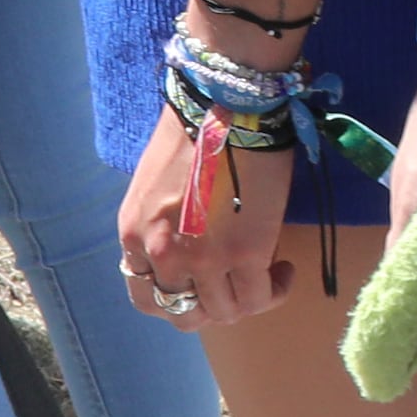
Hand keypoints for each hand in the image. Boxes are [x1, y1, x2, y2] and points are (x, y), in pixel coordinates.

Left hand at [119, 92, 292, 330]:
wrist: (230, 102)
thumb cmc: (196, 128)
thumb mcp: (156, 186)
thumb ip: (162, 225)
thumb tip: (190, 247)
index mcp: (134, 234)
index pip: (146, 297)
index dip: (178, 299)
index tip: (200, 286)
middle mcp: (162, 255)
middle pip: (185, 314)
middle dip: (212, 308)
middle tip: (234, 287)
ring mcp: (203, 259)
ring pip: (224, 314)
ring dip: (246, 302)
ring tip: (266, 277)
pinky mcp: (246, 255)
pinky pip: (258, 299)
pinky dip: (273, 292)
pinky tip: (283, 271)